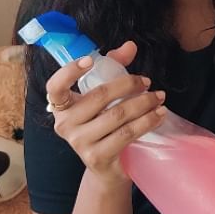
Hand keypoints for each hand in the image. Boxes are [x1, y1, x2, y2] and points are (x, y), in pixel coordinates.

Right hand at [45, 40, 166, 184]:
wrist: (105, 167)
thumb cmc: (103, 124)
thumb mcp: (103, 95)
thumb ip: (112, 67)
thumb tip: (130, 46)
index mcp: (61, 107)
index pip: (55, 87)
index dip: (69, 71)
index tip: (89, 60)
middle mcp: (66, 125)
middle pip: (99, 96)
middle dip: (128, 84)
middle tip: (147, 81)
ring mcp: (80, 142)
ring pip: (117, 114)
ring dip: (143, 103)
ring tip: (159, 97)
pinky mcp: (97, 157)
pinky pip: (127, 133)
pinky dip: (147, 121)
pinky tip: (159, 115)